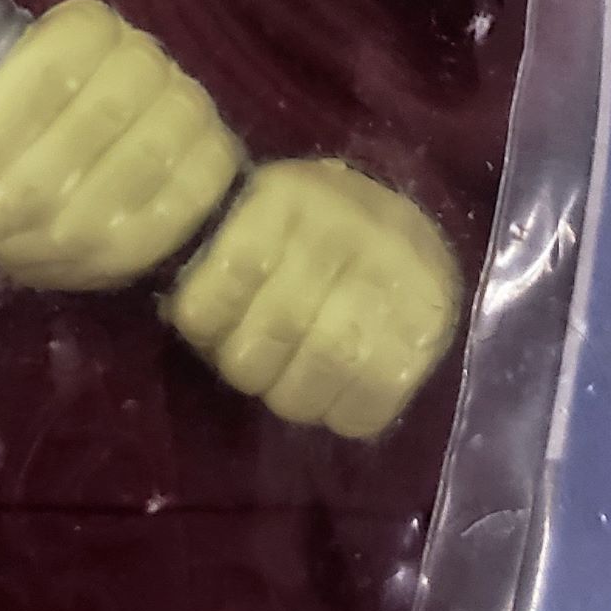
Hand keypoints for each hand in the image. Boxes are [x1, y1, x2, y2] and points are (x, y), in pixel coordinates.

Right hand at [0, 0, 242, 290]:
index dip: (97, 32)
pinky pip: (197, 181)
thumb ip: (40, 55)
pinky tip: (194, 138)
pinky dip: (207, 146)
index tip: (102, 35)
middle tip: (144, 65)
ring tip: (169, 98)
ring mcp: (78, 234)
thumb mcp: (0, 98)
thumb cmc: (17, 150)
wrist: (23, 247)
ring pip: (165, 132)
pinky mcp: (134, 255)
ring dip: (180, 101)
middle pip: (120, 93)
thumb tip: (104, 30)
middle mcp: (19, 201)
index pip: (58, 61)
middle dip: (144, 64)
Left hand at [167, 158, 460, 437]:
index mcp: (288, 196)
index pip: (232, 271)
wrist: (405, 226)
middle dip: (248, 365)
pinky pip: (374, 394)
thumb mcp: (251, 217)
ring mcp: (397, 273)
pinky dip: (343, 414)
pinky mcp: (431, 323)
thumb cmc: (302, 233)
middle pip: (277, 326)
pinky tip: (335, 401)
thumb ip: (215, 258)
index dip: (207, 319)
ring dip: (293, 395)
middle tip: (250, 368)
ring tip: (289, 388)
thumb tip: (178, 317)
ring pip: (325, 363)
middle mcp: (346, 226)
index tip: (206, 332)